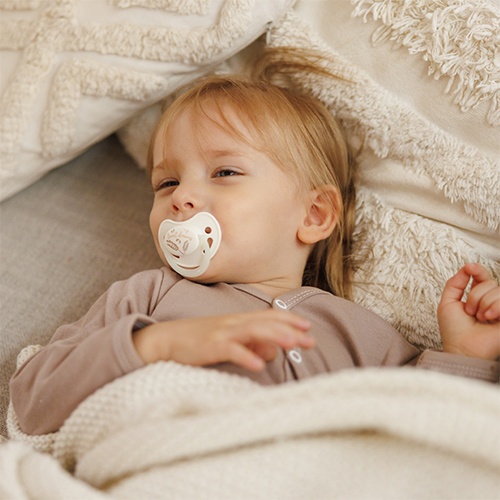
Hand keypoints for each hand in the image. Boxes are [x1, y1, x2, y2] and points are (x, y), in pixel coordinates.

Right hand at [133, 309, 313, 370]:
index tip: (308, 327)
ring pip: (253, 331)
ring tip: (293, 344)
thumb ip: (251, 344)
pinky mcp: (210, 345)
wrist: (167, 338)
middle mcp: (234, 323)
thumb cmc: (200, 340)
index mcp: (239, 320)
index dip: (289, 320)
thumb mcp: (229, 341)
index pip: (269, 317)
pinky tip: (259, 365)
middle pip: (266, 323)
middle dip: (290, 330)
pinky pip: (231, 350)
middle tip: (310, 339)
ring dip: (275, 336)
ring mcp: (222, 333)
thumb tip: (272, 352)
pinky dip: (246, 356)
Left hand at [438, 263, 499, 359]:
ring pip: (497, 290)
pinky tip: (489, 319)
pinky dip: (494, 308)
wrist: (462, 348)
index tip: (470, 267)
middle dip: (474, 296)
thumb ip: (455, 283)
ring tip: (479, 318)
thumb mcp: (448, 302)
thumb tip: (466, 267)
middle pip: (488, 282)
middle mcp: (491, 301)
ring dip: (482, 304)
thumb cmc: (453, 330)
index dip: (477, 269)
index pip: (482, 276)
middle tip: (470, 312)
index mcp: (477, 297)